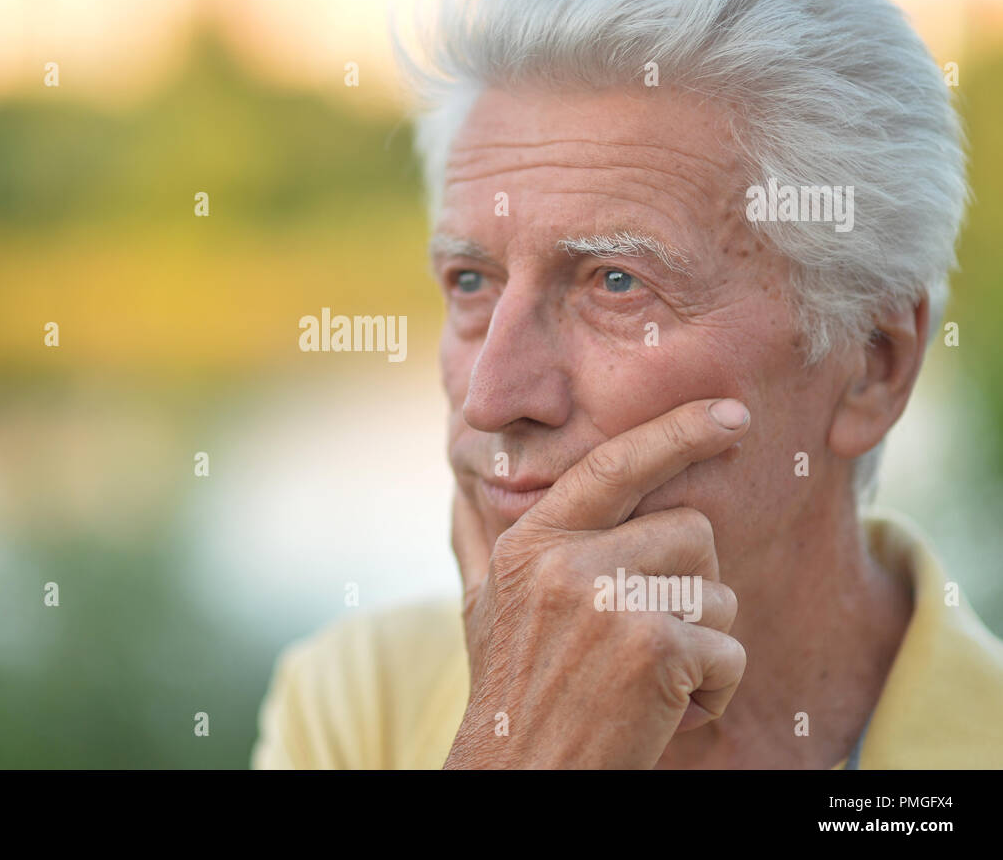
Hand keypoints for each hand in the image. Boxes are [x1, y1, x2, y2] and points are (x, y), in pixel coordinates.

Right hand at [444, 398, 749, 768]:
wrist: (518, 775)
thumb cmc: (509, 691)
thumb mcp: (482, 606)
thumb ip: (480, 539)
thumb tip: (461, 486)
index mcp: (532, 542)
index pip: (613, 465)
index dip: (676, 433)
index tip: (729, 414)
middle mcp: (566, 561)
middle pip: (691, 529)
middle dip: (692, 586)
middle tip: (651, 637)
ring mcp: (609, 601)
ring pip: (717, 590)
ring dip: (703, 642)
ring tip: (650, 678)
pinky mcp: (653, 649)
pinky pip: (728, 650)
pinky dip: (713, 691)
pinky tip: (664, 712)